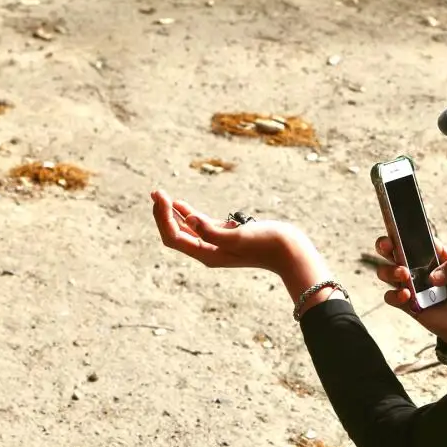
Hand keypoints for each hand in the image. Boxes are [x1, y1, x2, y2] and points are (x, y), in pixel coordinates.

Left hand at [151, 190, 311, 273]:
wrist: (291, 251)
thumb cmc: (267, 244)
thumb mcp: (238, 236)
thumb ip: (211, 230)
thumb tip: (188, 219)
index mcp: (207, 255)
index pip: (174, 237)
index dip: (163, 218)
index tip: (161, 197)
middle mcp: (208, 252)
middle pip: (175, 234)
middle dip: (163, 214)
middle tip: (156, 192)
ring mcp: (216, 245)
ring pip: (186, 229)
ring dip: (172, 212)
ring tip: (160, 195)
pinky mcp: (226, 236)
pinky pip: (200, 226)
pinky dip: (188, 214)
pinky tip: (179, 204)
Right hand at [373, 235, 446, 347]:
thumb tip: (434, 275)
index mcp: (431, 252)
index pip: (412, 236)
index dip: (401, 231)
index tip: (396, 230)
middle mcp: (417, 266)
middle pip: (391, 249)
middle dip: (384, 245)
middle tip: (389, 247)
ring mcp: (410, 285)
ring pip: (385, 272)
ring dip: (389, 271)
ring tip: (404, 275)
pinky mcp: (407, 304)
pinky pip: (390, 297)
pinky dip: (394, 295)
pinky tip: (407, 296)